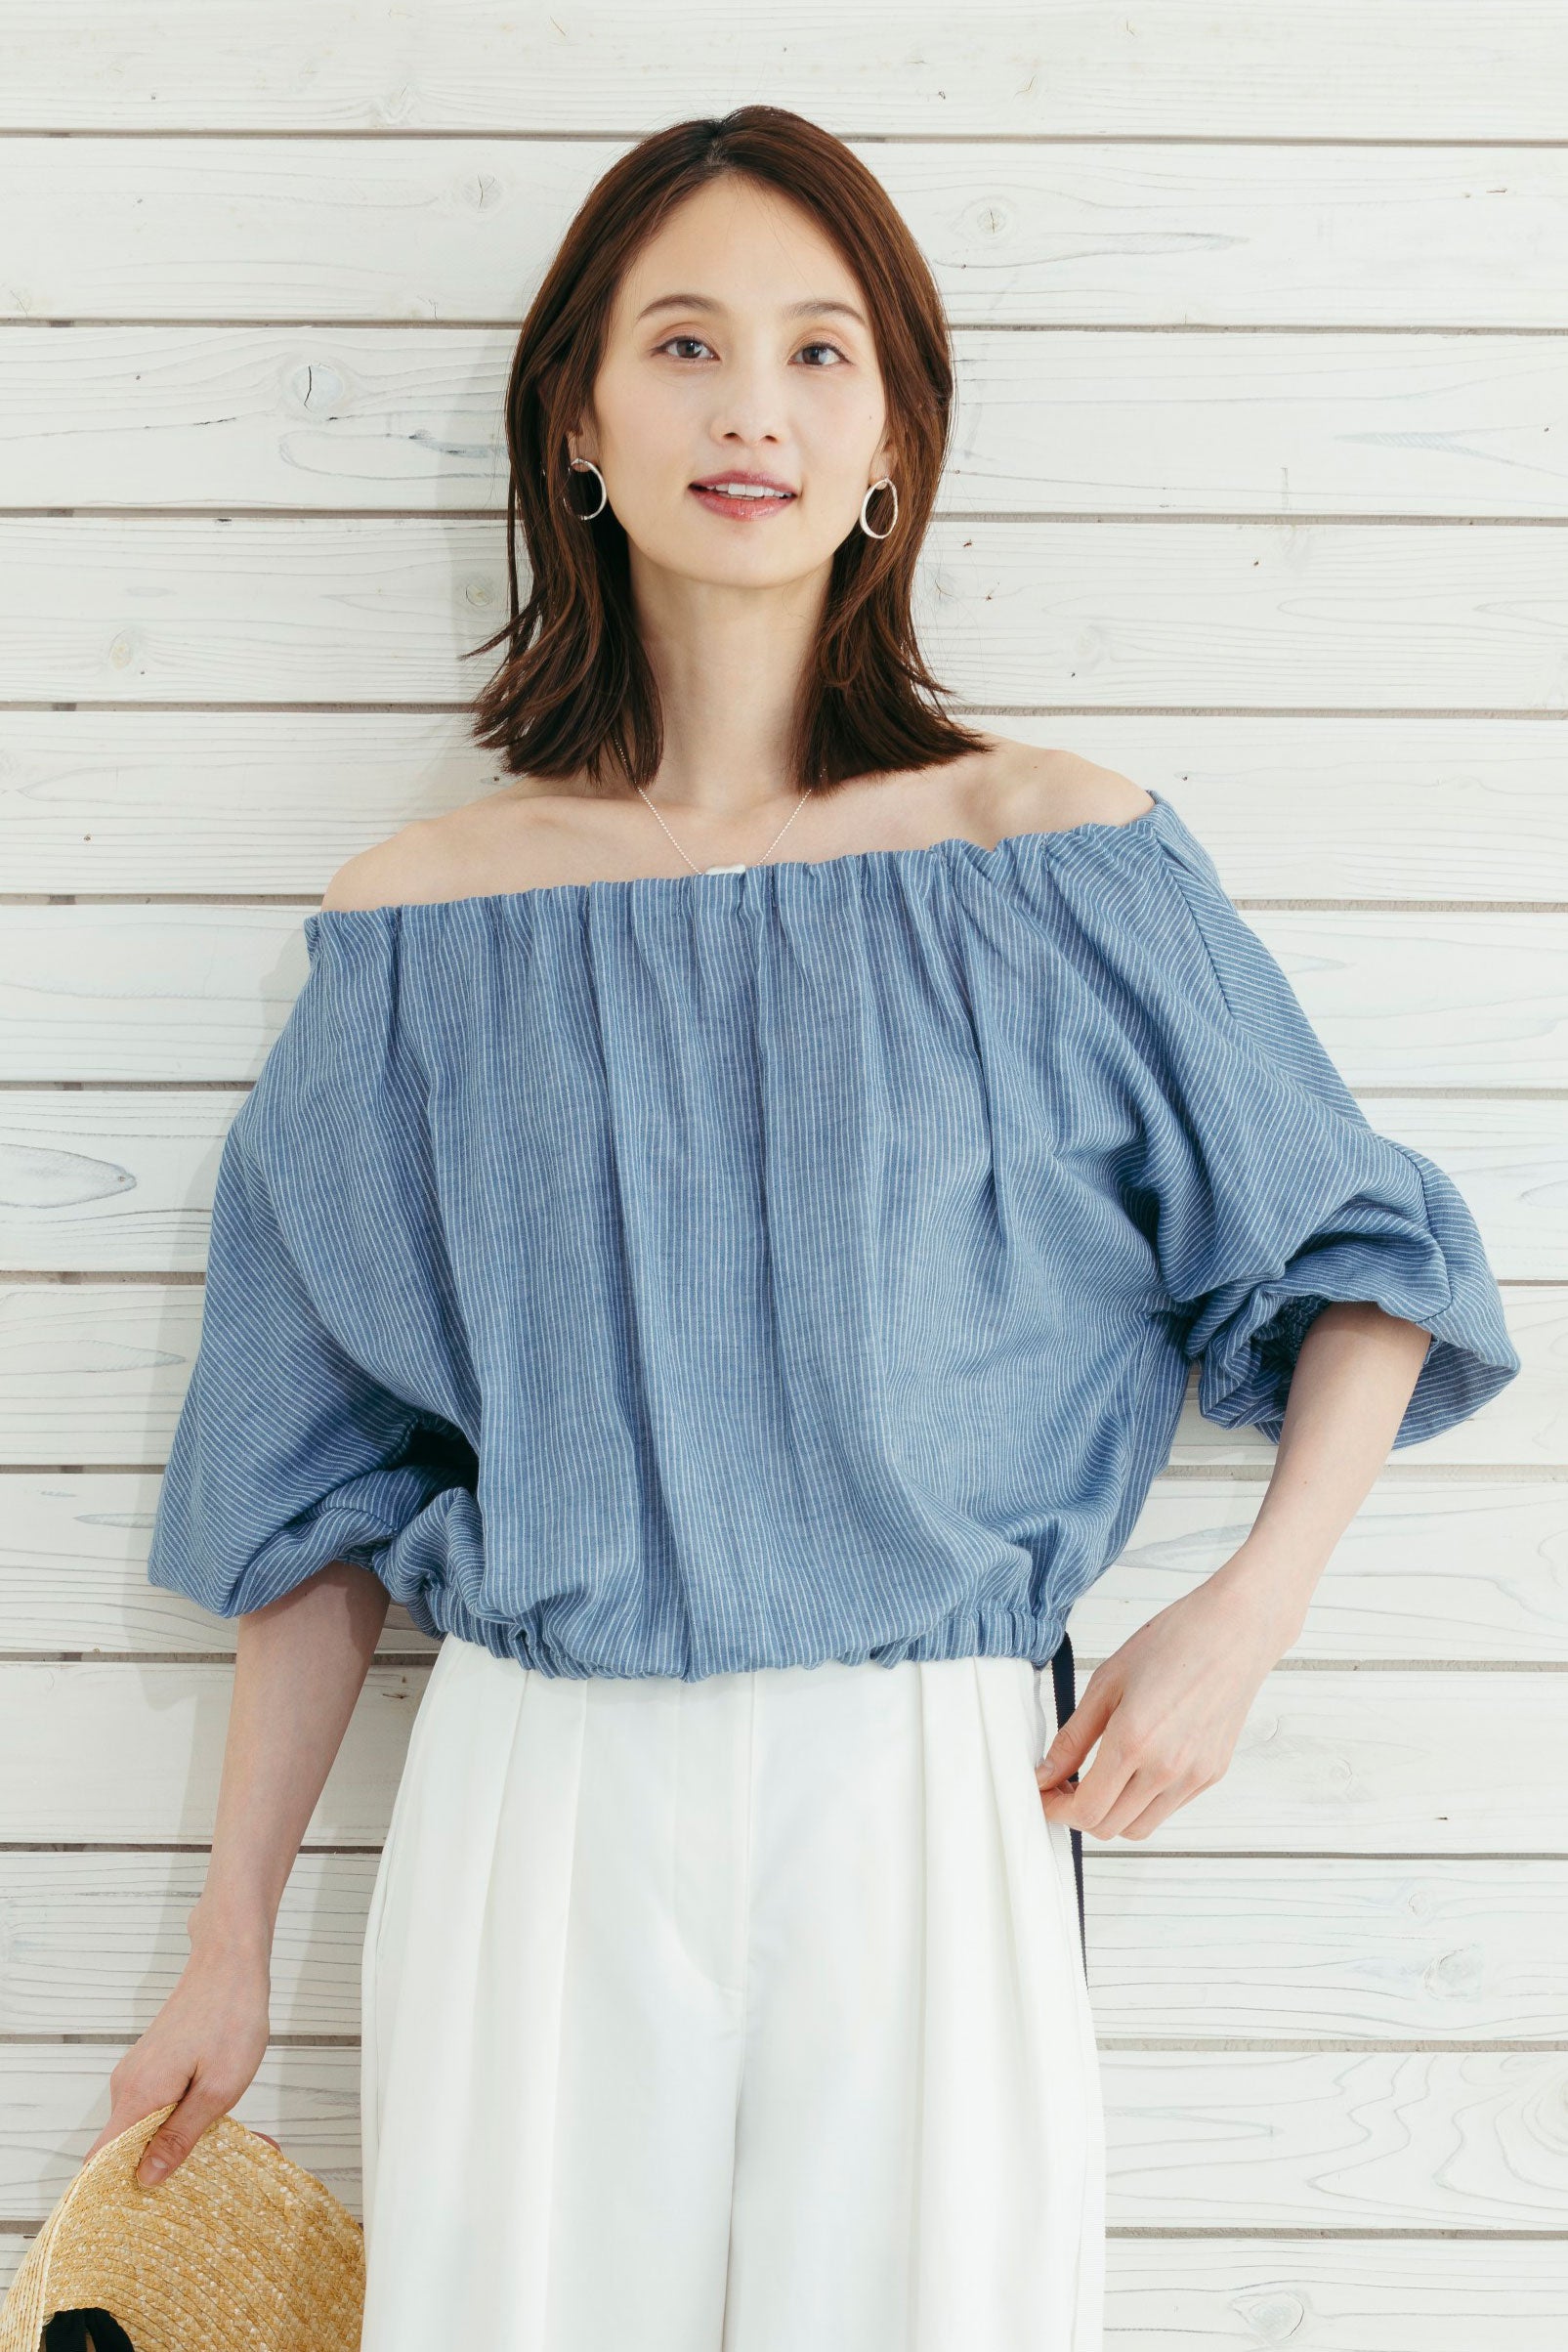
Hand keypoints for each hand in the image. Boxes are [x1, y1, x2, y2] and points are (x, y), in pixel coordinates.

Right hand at [82, 1918, 274, 2186]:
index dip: (114, 2191)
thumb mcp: (219, 2087)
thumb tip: (146, 2178)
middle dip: (162, 2166)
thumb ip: (181, 2135)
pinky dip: (181, 2115)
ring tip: (226, 2137)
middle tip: (208, 2174)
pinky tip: (216, 2112)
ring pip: (146, 2124)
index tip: (142, 2213)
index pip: (101, 2160)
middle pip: (126, 2147)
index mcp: (138, 2096)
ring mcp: (139, 2072)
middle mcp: (128, 2085)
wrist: (231, 1959)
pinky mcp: (154, 2063)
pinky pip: (157, 2103)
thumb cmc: (232, 2017)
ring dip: (178, 2138)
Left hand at [1038, 1562, 1302, 1841]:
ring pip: (1140, 1827)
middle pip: (1109, 1827)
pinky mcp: (1212, 1775)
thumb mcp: (1107, 1681)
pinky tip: (1134, 1768)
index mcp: (1134, 1740)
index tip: (1043, 1795)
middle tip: (1064, 1784)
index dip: (1055, 1809)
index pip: (1086, 1809)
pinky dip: (1143, 1801)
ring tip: (1098, 1779)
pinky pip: (1168, 1808)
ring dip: (1111, 1814)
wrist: (1234, 1631)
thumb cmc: (1174, 1642)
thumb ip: (1073, 1736)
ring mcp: (1194, 1776)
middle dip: (1078, 1813)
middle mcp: (1167, 1768)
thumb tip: (1046, 1772)